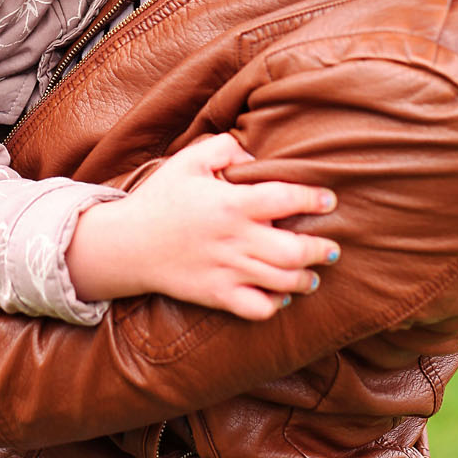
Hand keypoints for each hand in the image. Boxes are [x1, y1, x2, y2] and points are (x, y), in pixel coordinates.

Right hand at [66, 133, 339, 320]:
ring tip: (312, 274)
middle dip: (321, 249)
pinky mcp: (216, 295)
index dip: (313, 198)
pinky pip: (256, 308)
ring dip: (306, 279)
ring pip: (282, 282)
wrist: (126, 244)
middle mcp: (234, 239)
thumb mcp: (188, 160)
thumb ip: (225, 149)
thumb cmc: (161, 198)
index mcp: (231, 203)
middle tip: (330, 247)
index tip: (328, 200)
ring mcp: (226, 270)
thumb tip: (254, 157)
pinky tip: (280, 296)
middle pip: (294, 250)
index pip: (285, 198)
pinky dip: (275, 305)